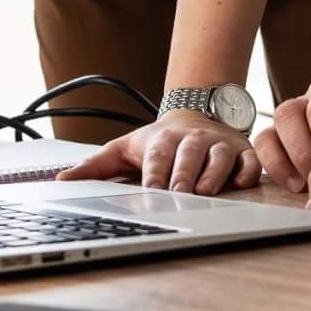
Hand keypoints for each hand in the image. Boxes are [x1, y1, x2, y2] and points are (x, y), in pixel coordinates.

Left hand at [57, 111, 261, 195]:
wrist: (193, 116)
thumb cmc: (157, 142)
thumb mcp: (123, 148)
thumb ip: (94, 166)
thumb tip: (61, 179)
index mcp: (163, 139)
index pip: (158, 157)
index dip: (156, 173)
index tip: (152, 191)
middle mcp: (192, 139)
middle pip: (189, 156)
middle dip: (184, 175)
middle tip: (179, 195)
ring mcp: (219, 144)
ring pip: (220, 157)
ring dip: (214, 174)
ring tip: (206, 191)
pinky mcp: (241, 152)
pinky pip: (249, 162)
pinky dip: (248, 172)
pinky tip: (240, 184)